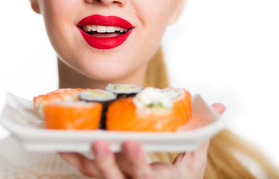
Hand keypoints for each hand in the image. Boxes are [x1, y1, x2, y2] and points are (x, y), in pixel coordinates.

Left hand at [59, 103, 225, 178]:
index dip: (136, 159)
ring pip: (93, 174)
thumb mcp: (192, 162)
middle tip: (98, 141)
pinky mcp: (100, 177)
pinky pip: (83, 170)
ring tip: (65, 139)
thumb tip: (219, 106)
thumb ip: (200, 135)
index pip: (144, 173)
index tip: (132, 142)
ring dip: (80, 157)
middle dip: (105, 161)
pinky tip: (59, 142)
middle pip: (114, 177)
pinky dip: (71, 156)